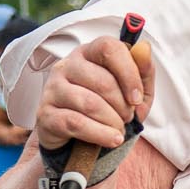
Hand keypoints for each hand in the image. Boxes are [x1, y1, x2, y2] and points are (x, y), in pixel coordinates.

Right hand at [35, 35, 148, 153]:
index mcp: (89, 52)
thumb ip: (142, 70)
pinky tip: (112, 140)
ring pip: (90, 103)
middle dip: (123, 106)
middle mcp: (67, 65)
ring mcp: (52, 88)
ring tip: (119, 131)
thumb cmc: (109, 109)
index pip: (109, 48)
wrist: (79, 140)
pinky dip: (100, 134)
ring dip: (113, 122)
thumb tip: (144, 48)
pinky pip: (76, 123)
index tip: (137, 98)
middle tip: (128, 118)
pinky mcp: (45, 113)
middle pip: (102, 80)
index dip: (129, 73)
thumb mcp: (133, 92)